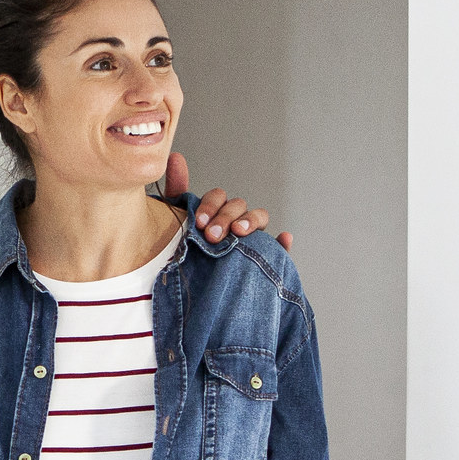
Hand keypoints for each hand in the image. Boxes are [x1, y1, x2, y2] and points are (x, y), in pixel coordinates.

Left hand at [165, 152, 289, 250]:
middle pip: (237, 206)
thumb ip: (176, 194)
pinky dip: (283, 243)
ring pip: (259, 217)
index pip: (218, 198)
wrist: (193, 302)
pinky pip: (280, 248)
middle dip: (225, 217)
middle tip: (212, 235)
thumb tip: (176, 157)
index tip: (200, 222)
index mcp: (214, 213)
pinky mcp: (266, 258)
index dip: (211, 205)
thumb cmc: (186, 258)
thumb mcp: (174, 225)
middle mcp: (234, 222)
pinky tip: (284, 239)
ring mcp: (251, 239)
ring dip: (251, 220)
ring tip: (240, 232)